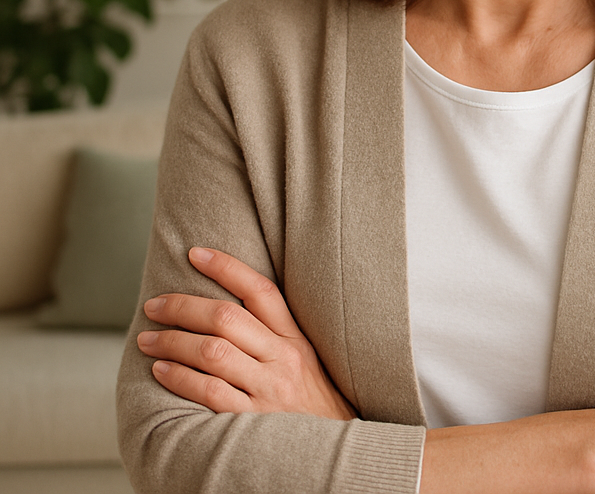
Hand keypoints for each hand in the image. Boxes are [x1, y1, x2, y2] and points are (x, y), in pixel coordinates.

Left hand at [137, 247, 355, 419]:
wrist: (336, 450)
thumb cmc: (313, 404)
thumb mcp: (305, 360)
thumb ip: (274, 335)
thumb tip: (227, 306)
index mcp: (296, 338)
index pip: (260, 290)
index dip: (226, 267)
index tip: (195, 253)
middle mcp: (283, 358)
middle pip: (227, 318)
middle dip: (184, 307)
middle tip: (155, 305)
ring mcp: (269, 390)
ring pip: (213, 352)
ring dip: (173, 341)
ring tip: (148, 339)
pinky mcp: (253, 421)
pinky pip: (210, 392)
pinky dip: (180, 378)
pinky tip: (160, 370)